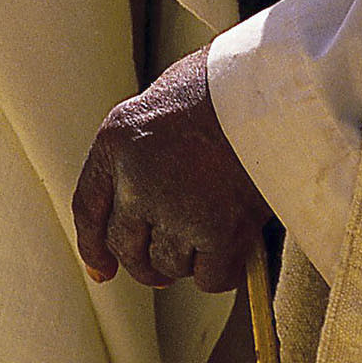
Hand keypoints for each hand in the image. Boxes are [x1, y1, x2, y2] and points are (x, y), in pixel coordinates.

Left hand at [73, 46, 270, 293]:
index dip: (93, 247)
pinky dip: (223, 270)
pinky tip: (235, 246)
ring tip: (212, 228)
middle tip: (166, 265)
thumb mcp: (163, 103)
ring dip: (188, 259)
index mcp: (117, 140)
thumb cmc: (223, 84)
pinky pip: (211, 278)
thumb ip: (145, 151)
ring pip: (169, 266)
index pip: (88, 208)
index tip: (102, 270)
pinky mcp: (220, 233)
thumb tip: (147, 205)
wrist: (273, 86)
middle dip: (146, 264)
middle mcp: (137, 180)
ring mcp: (176, 209)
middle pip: (127, 248)